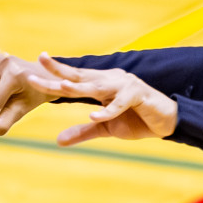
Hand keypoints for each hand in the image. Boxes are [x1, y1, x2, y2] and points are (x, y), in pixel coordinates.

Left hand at [25, 54, 178, 143]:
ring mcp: (125, 86)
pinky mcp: (138, 96)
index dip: (55, 71)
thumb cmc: (137, 120)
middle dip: (59, 70)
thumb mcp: (106, 127)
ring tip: (62, 86)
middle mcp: (111, 80)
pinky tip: (94, 116)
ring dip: (80, 86)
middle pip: (81, 76)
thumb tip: (58, 140)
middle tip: (40, 61)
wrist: (167, 122)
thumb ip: (83, 131)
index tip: (34, 67)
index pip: (74, 77)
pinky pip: (119, 104)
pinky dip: (107, 111)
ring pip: (98, 87)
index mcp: (102, 84)